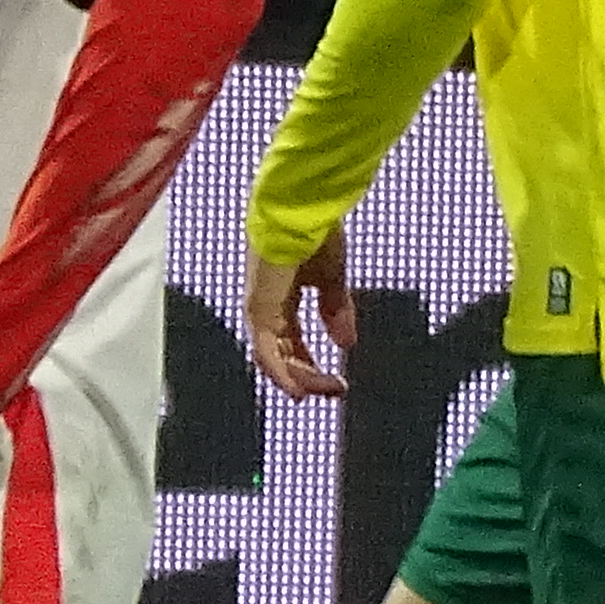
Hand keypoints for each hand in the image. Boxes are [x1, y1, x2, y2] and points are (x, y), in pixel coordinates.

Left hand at [244, 230, 354, 402]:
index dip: (310, 363)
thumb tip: (346, 343)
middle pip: (280, 354)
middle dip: (306, 376)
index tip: (336, 381)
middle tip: (333, 390)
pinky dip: (280, 373)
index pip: (291, 341)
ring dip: (296, 378)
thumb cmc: (315, 232)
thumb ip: (335, 310)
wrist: (303, 208)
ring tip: (318, 394)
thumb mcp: (331, 278)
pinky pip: (265, 350)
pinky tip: (298, 390)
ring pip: (271, 357)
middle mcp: (266, 305)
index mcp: (281, 297)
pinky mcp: (258, 307)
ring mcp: (259, 307)